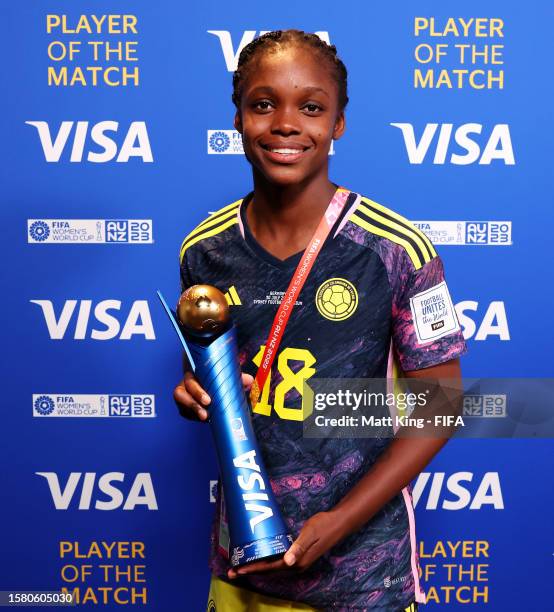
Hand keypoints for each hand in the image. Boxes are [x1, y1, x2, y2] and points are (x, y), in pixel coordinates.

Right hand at [173, 371, 253, 420]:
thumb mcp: (222, 373)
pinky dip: (196, 417)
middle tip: (206, 415)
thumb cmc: (214, 374)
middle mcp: (184, 385)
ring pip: (183, 407)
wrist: (204, 375)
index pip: (190, 382)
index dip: (197, 392)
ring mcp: (183, 397)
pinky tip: (207, 420)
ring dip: (194, 414)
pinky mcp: (184, 407)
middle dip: (193, 406)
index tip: (208, 401)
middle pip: (181, 396)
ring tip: (207, 419)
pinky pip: (187, 414)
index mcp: (192, 374)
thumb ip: (235, 376)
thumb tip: (249, 380)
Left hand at [227, 511, 344, 578]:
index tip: (238, 569)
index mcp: (296, 562)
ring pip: (272, 569)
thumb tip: (287, 562)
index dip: (253, 568)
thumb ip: (298, 547)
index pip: (270, 568)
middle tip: (232, 572)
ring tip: (242, 567)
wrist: (338, 524)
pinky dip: (266, 563)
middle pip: (268, 571)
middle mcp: (295, 566)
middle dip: (250, 571)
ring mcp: (297, 562)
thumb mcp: (309, 533)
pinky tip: (261, 559)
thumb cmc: (322, 525)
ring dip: (257, 568)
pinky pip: (278, 564)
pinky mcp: (298, 557)